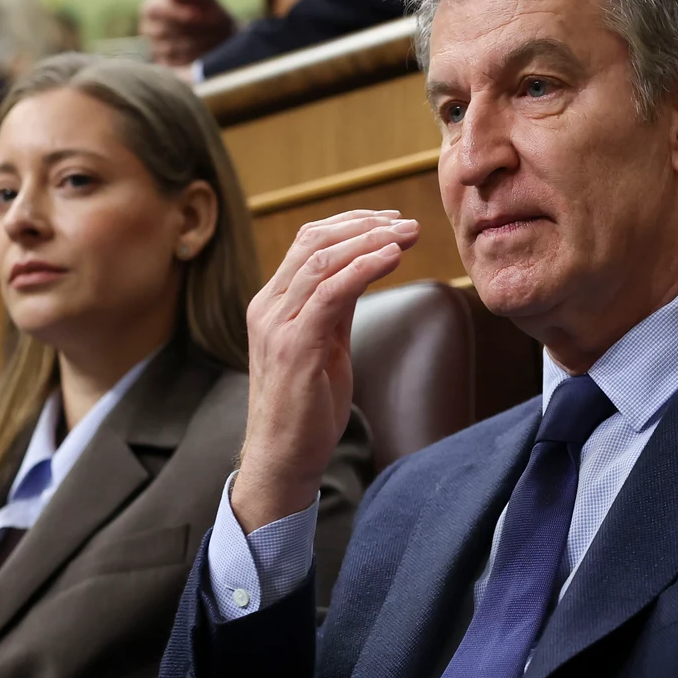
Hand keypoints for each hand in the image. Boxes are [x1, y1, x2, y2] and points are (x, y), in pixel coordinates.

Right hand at [140, 0, 238, 68]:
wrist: (223, 38)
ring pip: (171, 49)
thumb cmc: (210, 13)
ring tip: (215, 40)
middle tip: (215, 28)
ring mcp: (155, 49)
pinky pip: (176, 65)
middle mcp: (148, 28)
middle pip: (163, 31)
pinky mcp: (166, 67)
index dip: (176, 13)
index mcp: (152, 7)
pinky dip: (194, 59)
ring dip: (196, 44)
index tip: (197, 14)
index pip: (154, 10)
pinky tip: (208, 53)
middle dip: (191, 30)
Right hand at [233, 210, 415, 530]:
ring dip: (371, 241)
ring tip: (408, 235)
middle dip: (366, 225)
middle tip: (408, 224)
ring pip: (323, 260)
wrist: (283, 458)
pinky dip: (364, 268)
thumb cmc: (305, 407)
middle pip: (315, 242)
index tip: (391, 220)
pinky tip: (391, 258)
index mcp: (272, 303)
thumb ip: (335, 307)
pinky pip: (330, 292)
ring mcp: (277, 325)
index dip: (352, 224)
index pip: (308, 242)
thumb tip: (364, 269)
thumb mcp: (324, 345)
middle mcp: (268, 307)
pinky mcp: (293, 346)